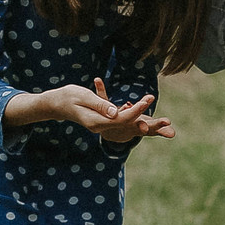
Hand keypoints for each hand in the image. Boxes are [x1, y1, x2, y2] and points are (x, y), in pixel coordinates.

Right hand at [5, 82, 173, 141]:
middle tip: (169, 124)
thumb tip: (116, 112)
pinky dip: (137, 121)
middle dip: (149, 125)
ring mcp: (103, 127)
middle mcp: (101, 128)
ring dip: (147, 126)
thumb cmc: (67, 96)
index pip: (121, 118)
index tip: (149, 100)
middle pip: (129, 127)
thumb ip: (100, 104)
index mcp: (97, 122)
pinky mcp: (104, 122)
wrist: (55, 104)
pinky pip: (124, 123)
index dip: (136, 110)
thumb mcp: (83, 97)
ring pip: (129, 126)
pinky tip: (152, 122)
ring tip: (167, 126)